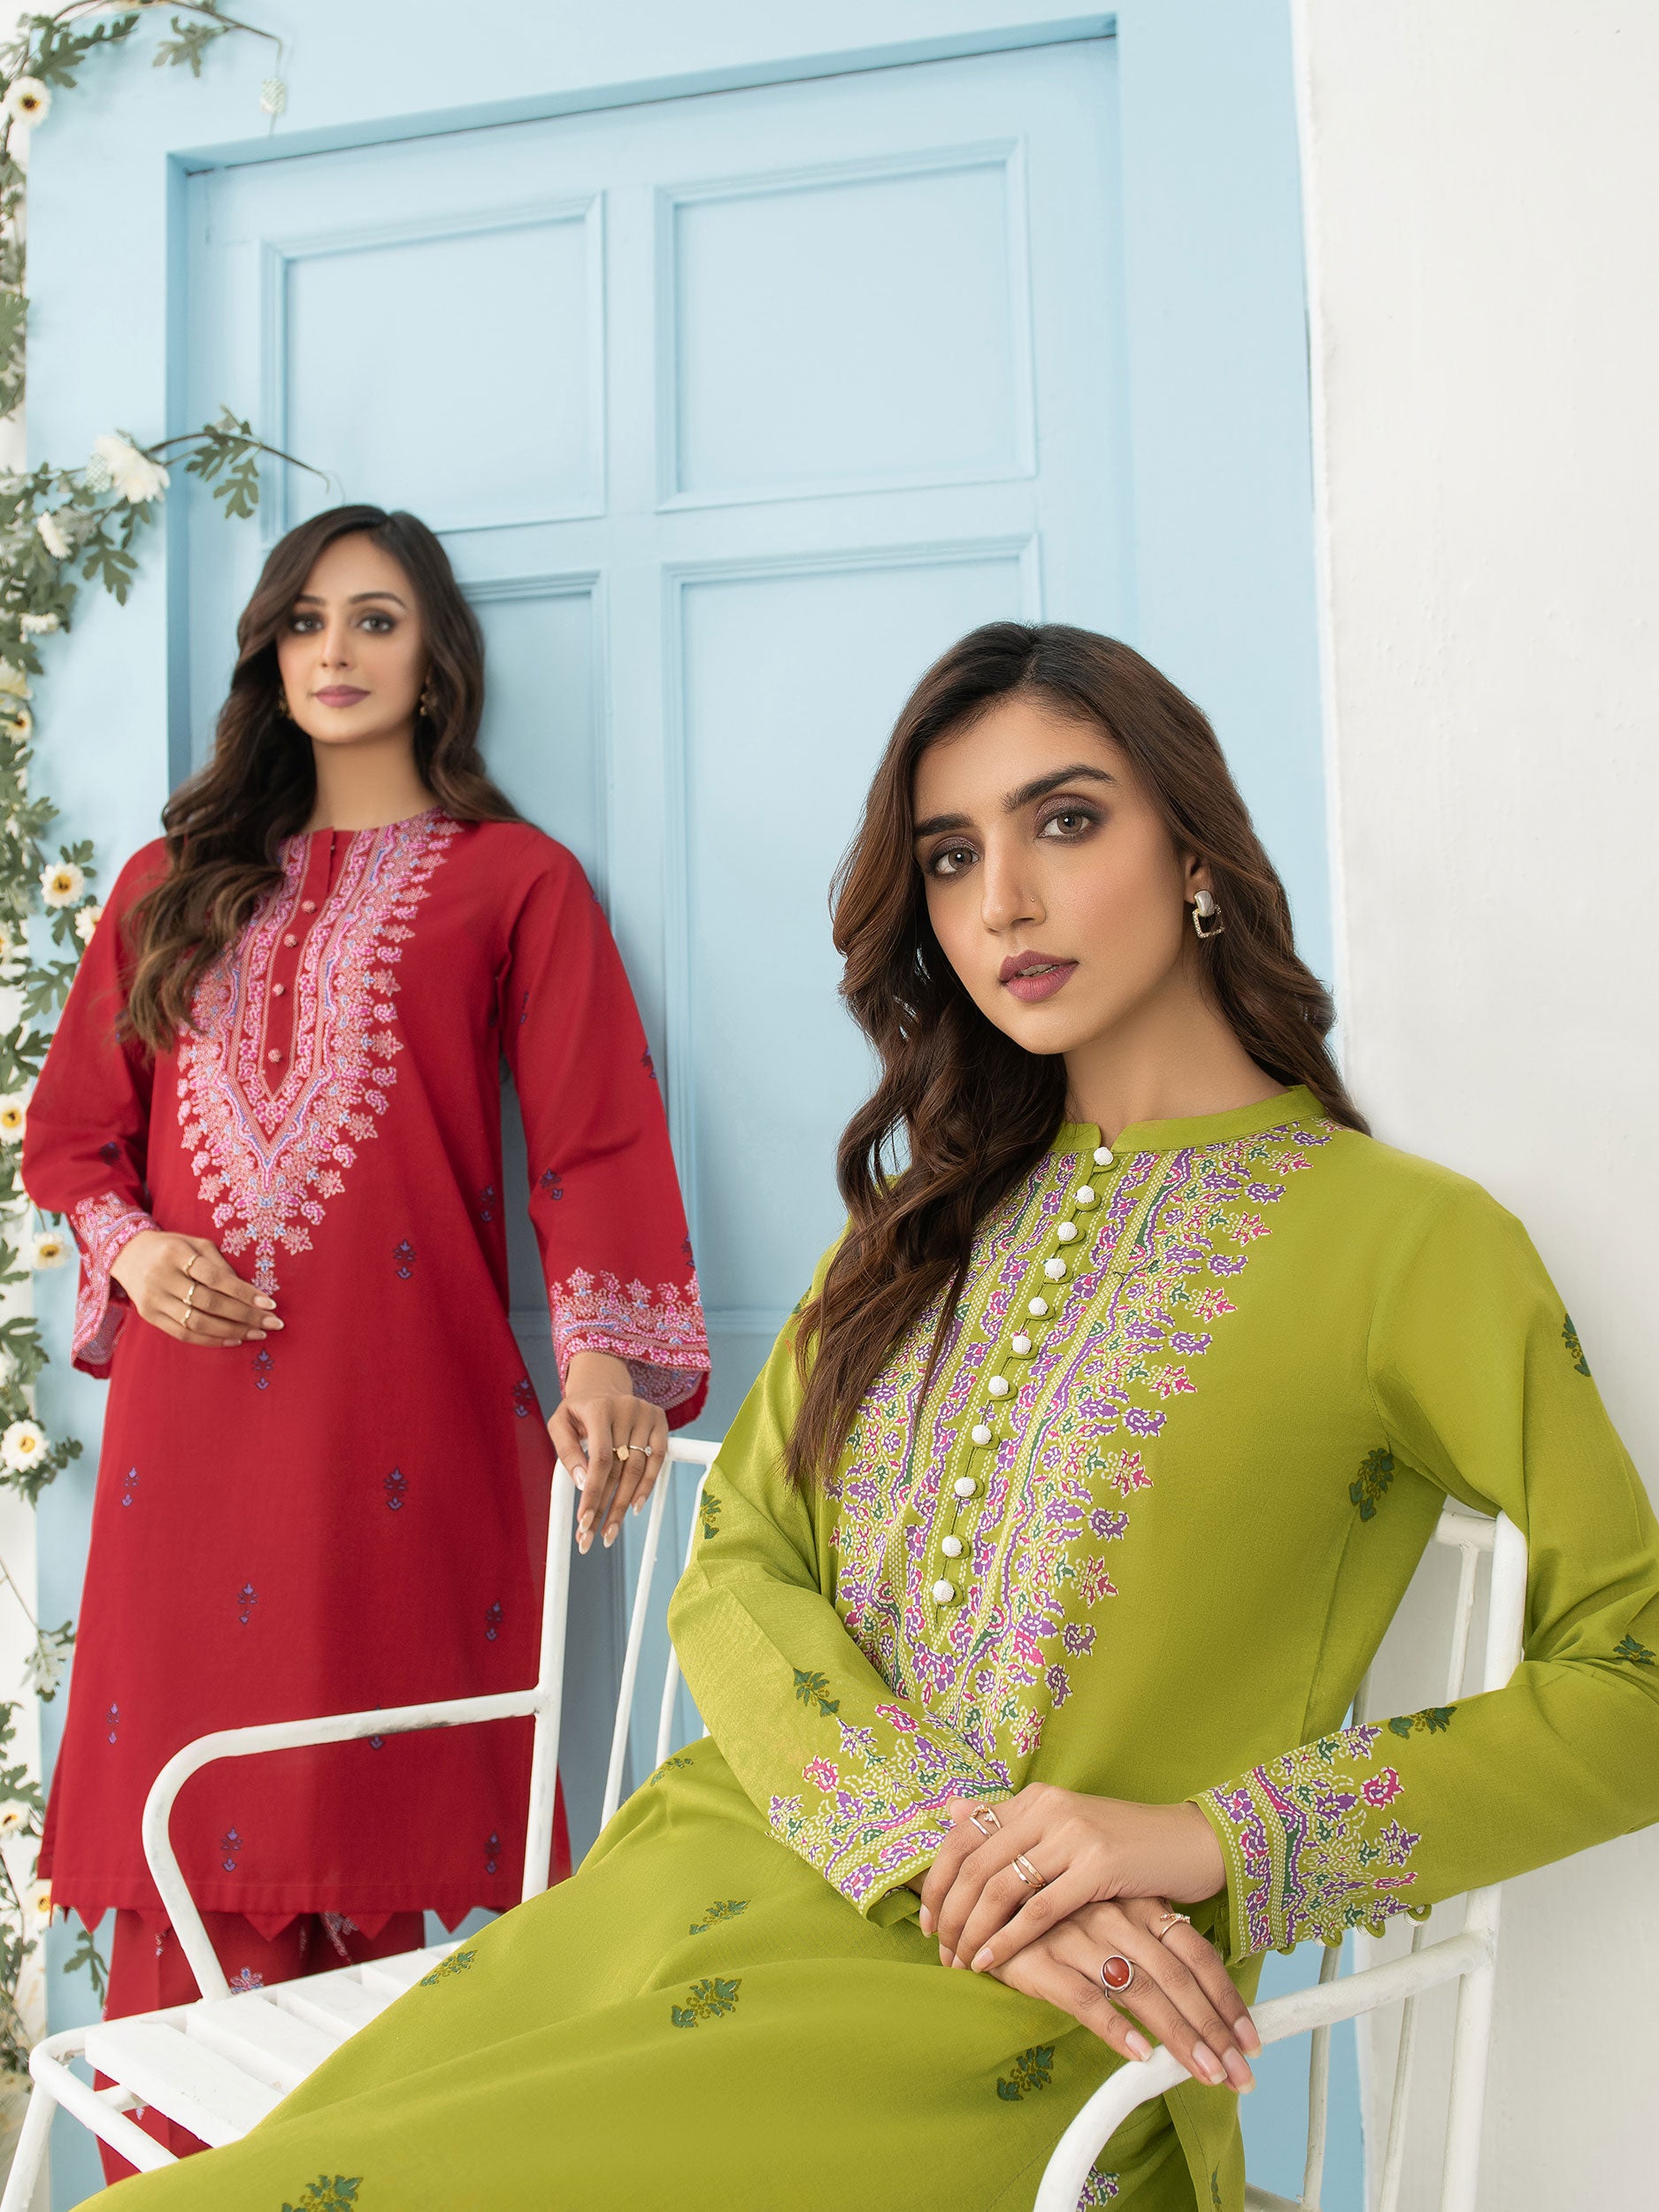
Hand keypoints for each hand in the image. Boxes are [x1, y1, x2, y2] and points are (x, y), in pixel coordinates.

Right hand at [108, 1230, 280, 1348]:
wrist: (127, 1254)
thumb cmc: (172, 1248)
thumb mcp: (196, 1244)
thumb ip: (220, 1264)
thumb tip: (249, 1291)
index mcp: (175, 1253)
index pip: (215, 1277)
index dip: (244, 1292)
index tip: (270, 1304)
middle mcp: (161, 1277)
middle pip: (209, 1303)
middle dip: (245, 1315)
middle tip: (272, 1324)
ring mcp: (153, 1299)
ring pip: (197, 1322)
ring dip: (232, 1331)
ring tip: (257, 1333)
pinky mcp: (150, 1316)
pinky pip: (183, 1334)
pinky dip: (211, 1339)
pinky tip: (233, 1339)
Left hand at [547, 1352, 668, 1553]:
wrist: (603, 1385)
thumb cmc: (579, 1410)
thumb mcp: (560, 1423)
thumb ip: (567, 1451)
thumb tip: (582, 1482)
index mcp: (599, 1409)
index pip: (599, 1459)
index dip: (593, 1492)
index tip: (584, 1521)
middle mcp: (626, 1410)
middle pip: (619, 1469)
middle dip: (606, 1507)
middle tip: (594, 1536)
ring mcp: (647, 1415)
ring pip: (638, 1469)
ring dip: (625, 1503)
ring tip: (611, 1530)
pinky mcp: (661, 1422)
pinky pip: (658, 1459)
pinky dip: (648, 1485)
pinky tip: (634, 1507)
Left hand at [919, 1787, 1225, 1976]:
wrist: (1190, 1843)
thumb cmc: (1126, 1844)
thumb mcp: (1065, 1826)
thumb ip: (1013, 1824)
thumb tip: (953, 1809)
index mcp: (1036, 1799)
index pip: (966, 1833)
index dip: (940, 1877)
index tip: (927, 1917)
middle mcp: (1048, 1809)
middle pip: (975, 1863)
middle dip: (949, 1912)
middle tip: (940, 1951)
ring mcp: (1072, 1836)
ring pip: (999, 1888)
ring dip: (971, 1931)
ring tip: (959, 1963)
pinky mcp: (1097, 1867)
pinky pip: (1038, 1910)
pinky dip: (1007, 1940)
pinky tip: (991, 1963)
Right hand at [983, 1896, 1258, 2092]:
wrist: (983, 1892)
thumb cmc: (1058, 1913)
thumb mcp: (1112, 1915)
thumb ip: (1150, 1946)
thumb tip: (1204, 1997)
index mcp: (1137, 1903)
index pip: (1195, 1953)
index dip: (1227, 1999)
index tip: (1250, 2041)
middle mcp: (1113, 1915)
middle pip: (1177, 1978)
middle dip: (1213, 2030)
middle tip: (1238, 2073)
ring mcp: (1077, 1935)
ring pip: (1140, 1990)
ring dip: (1177, 2037)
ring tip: (1203, 2073)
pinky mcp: (1041, 1959)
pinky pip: (1085, 1998)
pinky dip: (1116, 2028)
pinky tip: (1139, 2056)